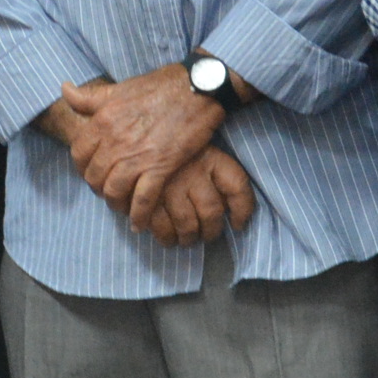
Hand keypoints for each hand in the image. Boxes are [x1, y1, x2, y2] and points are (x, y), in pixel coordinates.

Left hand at [61, 66, 225, 232]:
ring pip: (114, 191)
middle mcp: (115, 141)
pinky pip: (142, 200)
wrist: (197, 88)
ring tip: (122, 206)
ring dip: (116, 204)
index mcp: (103, 120)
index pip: (79, 154)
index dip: (83, 167)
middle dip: (98, 188)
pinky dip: (139, 215)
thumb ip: (89, 96)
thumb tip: (64, 89)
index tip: (93, 171)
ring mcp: (137, 156)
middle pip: (94, 177)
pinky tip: (139, 223)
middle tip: (108, 190)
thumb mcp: (119, 88)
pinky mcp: (160, 167)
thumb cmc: (160, 86)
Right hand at [145, 147, 259, 247]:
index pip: (237, 186)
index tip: (238, 224)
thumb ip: (215, 173)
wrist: (134, 139)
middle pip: (212, 213)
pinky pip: (162, 228)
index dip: (243, 210)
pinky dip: (166, 238)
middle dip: (211, 231)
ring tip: (187, 238)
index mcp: (209, 157)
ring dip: (189, 238)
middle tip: (207, 234)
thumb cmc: (170, 148)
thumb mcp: (196, 147)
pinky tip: (168, 237)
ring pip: (188, 226)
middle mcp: (192, 172)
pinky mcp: (147, 199)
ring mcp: (169, 187)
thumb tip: (233, 211)